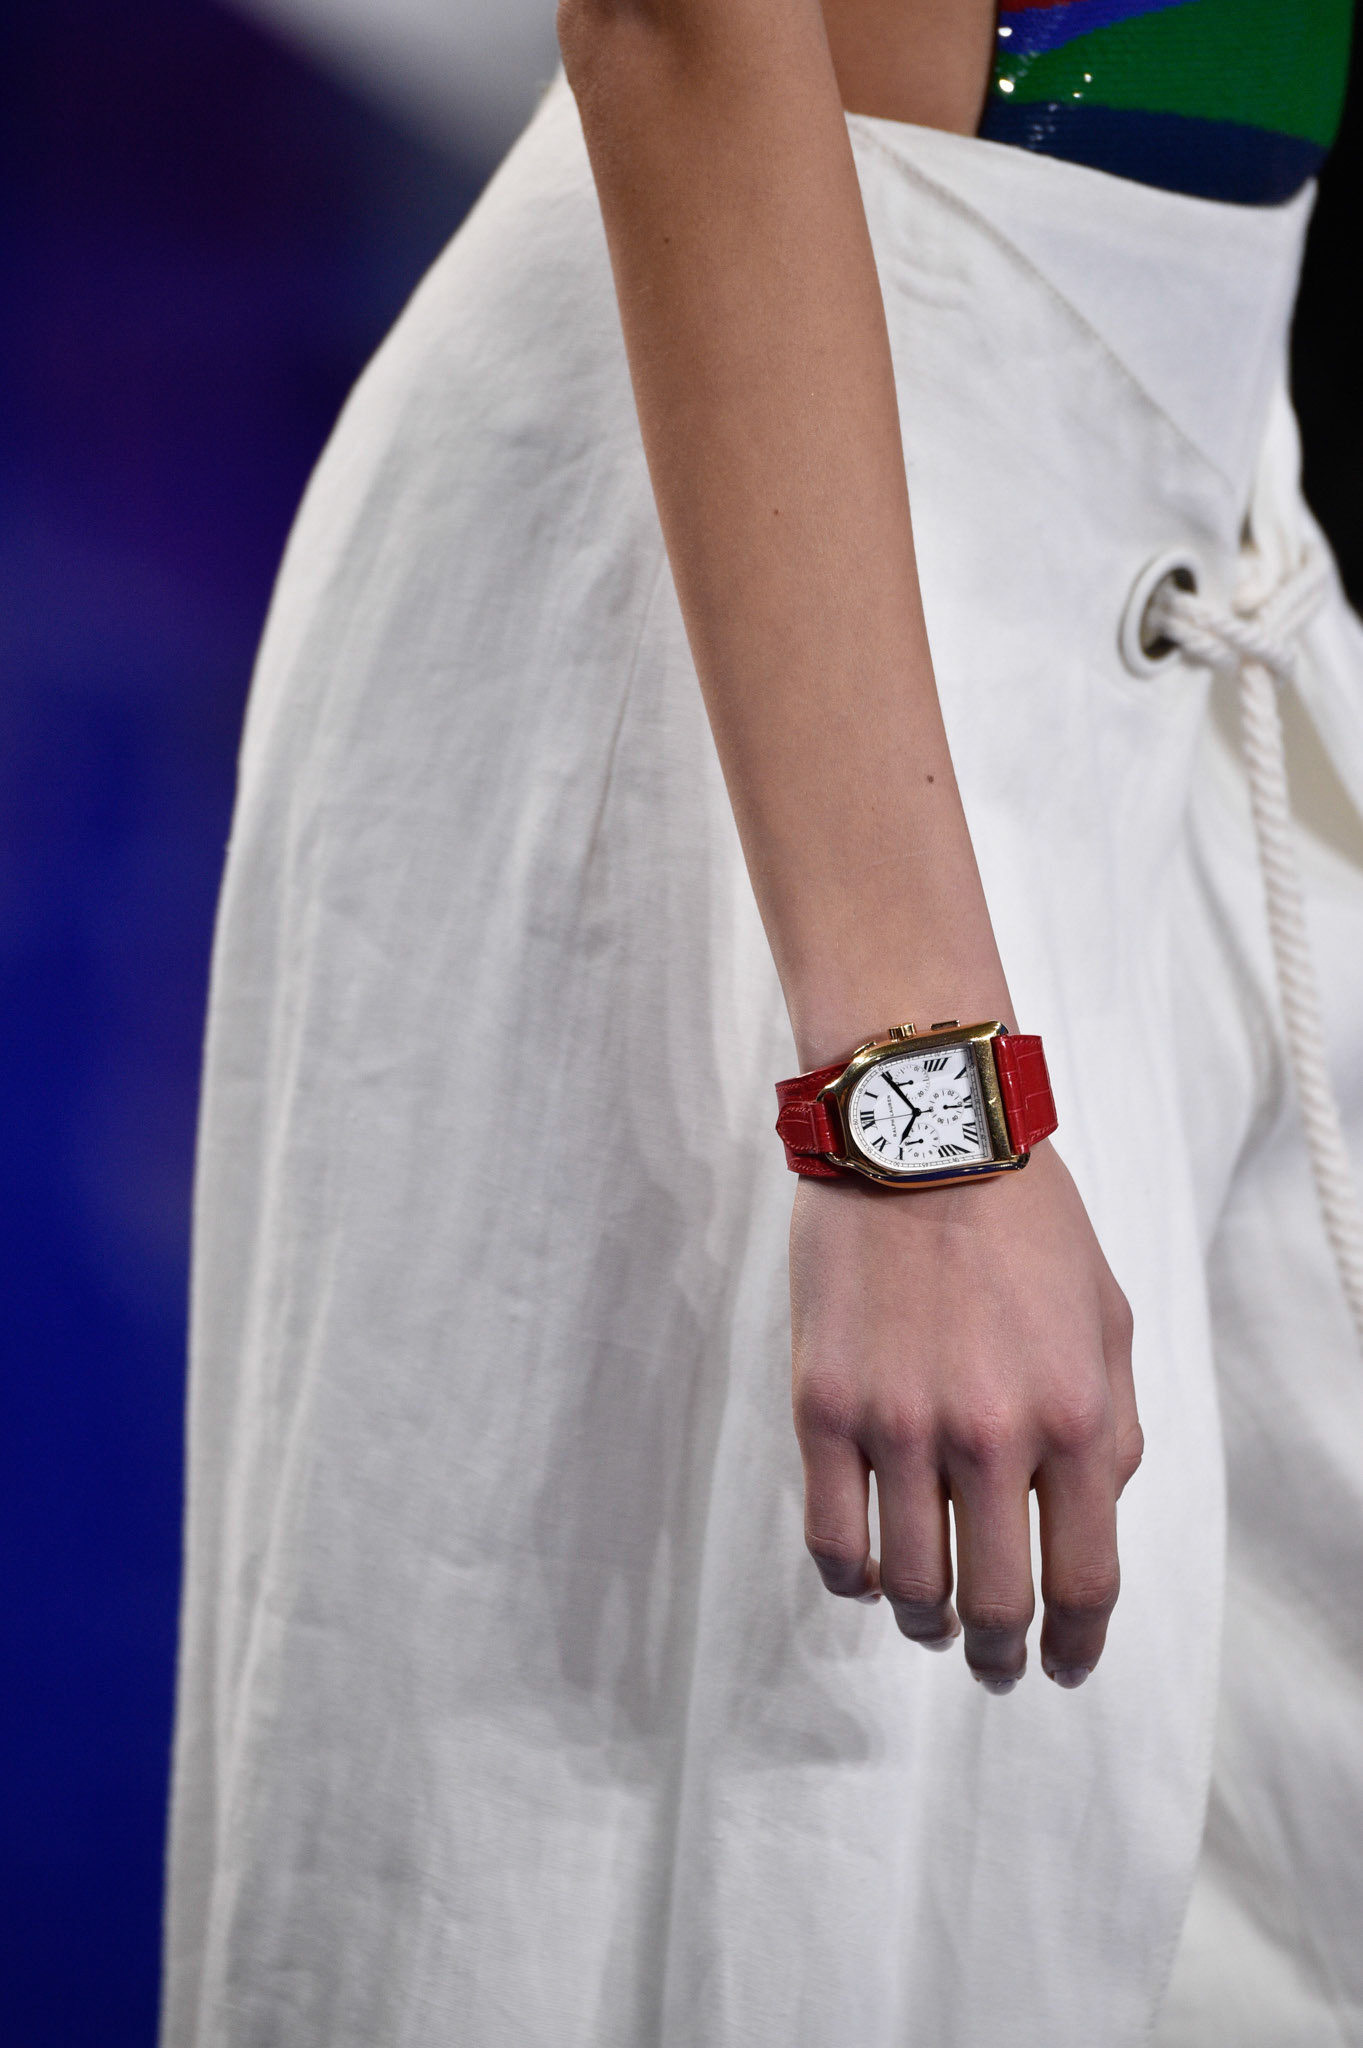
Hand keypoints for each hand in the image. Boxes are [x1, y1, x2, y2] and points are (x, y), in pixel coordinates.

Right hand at [789, 1144, 1141, 1690]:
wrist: (919, 1133)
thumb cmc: (1025, 1221)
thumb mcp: (1109, 1318)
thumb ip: (1114, 1427)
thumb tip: (1091, 1516)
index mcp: (1075, 1417)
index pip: (1083, 1581)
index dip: (1077, 1646)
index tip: (1065, 1667)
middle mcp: (990, 1437)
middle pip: (996, 1603)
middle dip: (997, 1653)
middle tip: (992, 1663)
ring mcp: (898, 1427)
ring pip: (910, 1585)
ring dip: (926, 1621)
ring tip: (930, 1618)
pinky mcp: (823, 1407)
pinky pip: (831, 1540)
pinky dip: (853, 1578)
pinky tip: (869, 1571)